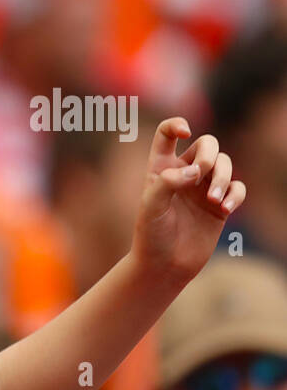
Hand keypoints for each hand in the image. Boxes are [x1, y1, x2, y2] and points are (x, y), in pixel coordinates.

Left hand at [131, 117, 244, 285]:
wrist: (164, 265)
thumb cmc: (151, 235)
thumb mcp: (150, 207)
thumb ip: (167, 183)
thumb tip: (194, 172)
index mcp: (161, 168)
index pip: (167, 134)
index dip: (176, 124)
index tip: (184, 132)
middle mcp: (184, 174)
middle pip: (207, 144)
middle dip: (208, 155)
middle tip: (200, 175)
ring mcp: (203, 188)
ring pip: (225, 164)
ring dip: (223, 176)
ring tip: (213, 200)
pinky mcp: (220, 204)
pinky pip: (238, 188)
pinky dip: (235, 194)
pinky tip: (225, 208)